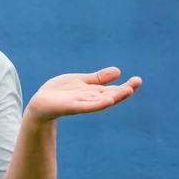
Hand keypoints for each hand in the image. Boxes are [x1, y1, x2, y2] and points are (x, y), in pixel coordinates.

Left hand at [26, 67, 141, 122]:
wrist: (41, 104)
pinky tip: (107, 101)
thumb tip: (118, 71)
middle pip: (110, 95)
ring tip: (127, 91)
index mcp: (93, 92)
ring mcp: (82, 103)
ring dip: (114, 97)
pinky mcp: (71, 107)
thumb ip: (97, 78)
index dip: (125, 86)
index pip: (113, 89)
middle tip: (136, 83)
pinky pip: (87, 106)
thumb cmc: (60, 92)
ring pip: (101, 101)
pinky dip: (97, 104)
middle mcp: (90, 99)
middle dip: (123, 91)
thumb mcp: (80, 81)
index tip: (138, 80)